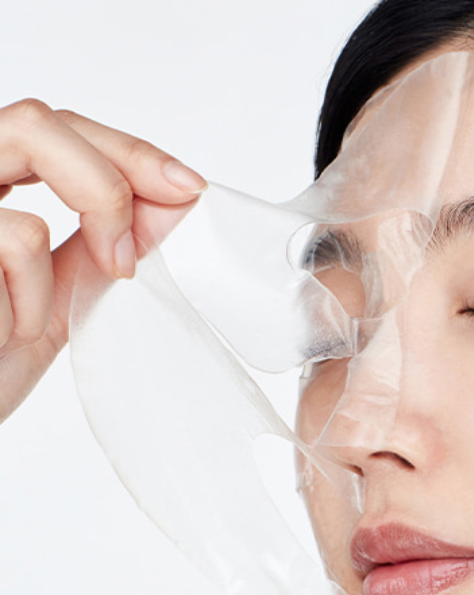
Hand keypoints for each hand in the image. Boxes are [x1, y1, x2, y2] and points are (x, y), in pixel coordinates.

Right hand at [0, 99, 205, 423]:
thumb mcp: (65, 294)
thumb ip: (107, 243)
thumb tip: (176, 203)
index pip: (58, 131)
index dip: (128, 148)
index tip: (188, 188)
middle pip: (42, 116)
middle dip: (122, 162)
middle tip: (173, 208)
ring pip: (33, 138)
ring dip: (91, 214)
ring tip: (86, 287)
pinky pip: (20, 236)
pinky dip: (36, 293)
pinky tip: (14, 331)